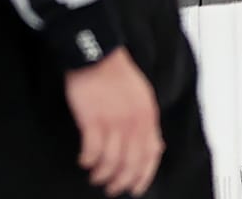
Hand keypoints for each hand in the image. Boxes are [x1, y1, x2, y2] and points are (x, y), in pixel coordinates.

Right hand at [65, 47, 163, 197]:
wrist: (98, 55)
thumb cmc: (118, 76)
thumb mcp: (142, 98)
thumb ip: (148, 124)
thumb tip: (157, 147)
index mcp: (148, 116)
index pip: (150, 155)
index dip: (143, 177)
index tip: (134, 189)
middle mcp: (133, 121)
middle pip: (130, 163)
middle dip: (120, 181)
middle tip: (110, 189)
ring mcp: (113, 121)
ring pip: (110, 161)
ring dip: (102, 174)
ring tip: (95, 176)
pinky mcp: (92, 119)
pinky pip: (92, 151)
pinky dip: (88, 160)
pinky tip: (84, 161)